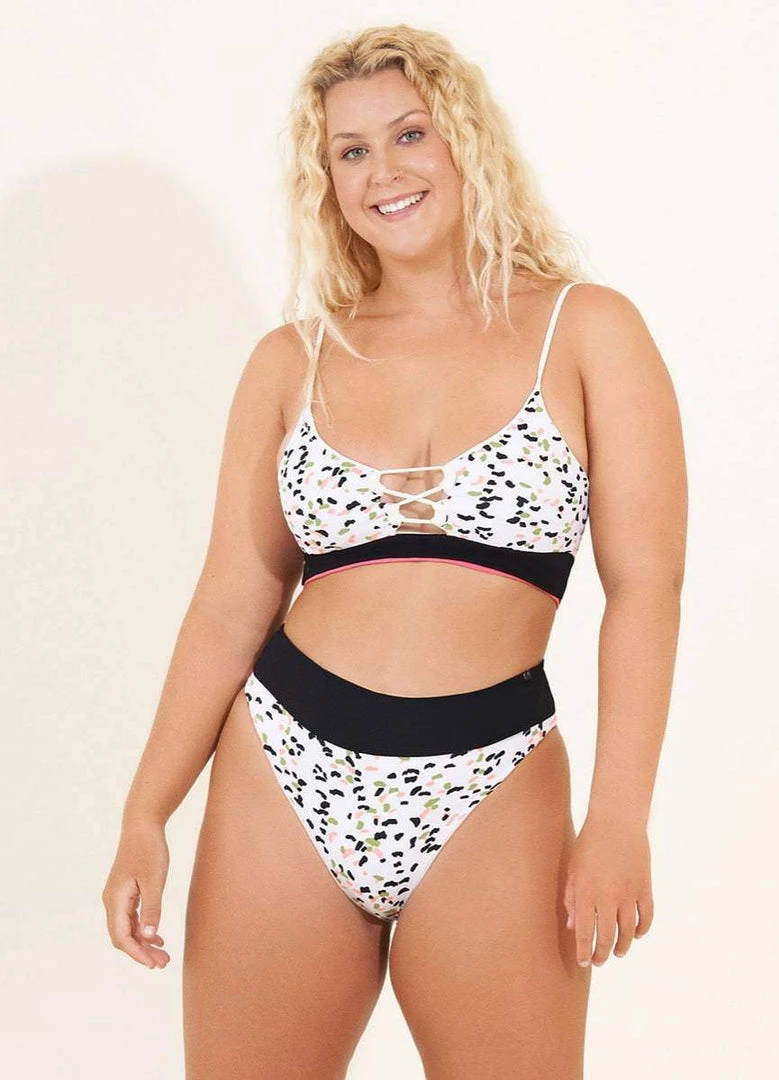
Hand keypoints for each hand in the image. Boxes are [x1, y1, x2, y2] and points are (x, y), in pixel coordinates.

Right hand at [102, 820, 170, 969]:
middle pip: (123, 937)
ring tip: (164, 956)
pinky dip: (143, 930)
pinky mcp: (126, 892)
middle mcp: (112, 901)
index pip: (121, 936)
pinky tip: (158, 938)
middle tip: (164, 963)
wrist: (142, 825)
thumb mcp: (155, 880)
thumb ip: (152, 909)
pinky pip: (131, 918)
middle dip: (141, 953)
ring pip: (128, 929)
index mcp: (115, 900)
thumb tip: (147, 937)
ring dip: (144, 943)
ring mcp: (118, 897)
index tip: (153, 965)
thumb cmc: (149, 850)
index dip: (136, 953)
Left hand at [563, 816, 653, 967]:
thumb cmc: (589, 844)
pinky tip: (636, 935)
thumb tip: (573, 927)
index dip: (584, 952)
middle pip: (606, 937)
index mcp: (586, 893)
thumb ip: (571, 900)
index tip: (583, 963)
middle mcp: (608, 897)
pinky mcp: (645, 888)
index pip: (584, 933)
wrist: (616, 822)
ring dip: (622, 946)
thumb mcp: (573, 870)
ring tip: (617, 952)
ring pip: (628, 932)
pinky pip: (646, 917)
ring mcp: (629, 894)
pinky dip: (642, 930)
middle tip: (599, 961)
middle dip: (601, 954)